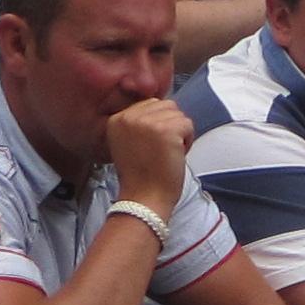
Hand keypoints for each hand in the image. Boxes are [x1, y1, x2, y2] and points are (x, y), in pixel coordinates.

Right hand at [104, 95, 193, 215]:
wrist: (144, 199)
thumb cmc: (140, 177)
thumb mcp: (127, 143)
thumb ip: (138, 124)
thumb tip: (162, 109)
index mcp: (117, 119)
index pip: (149, 104)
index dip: (158, 125)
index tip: (151, 147)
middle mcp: (129, 116)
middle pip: (165, 106)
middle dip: (170, 125)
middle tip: (160, 150)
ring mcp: (147, 122)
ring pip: (178, 114)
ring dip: (179, 133)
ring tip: (167, 153)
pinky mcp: (166, 130)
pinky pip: (188, 124)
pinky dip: (188, 140)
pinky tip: (175, 155)